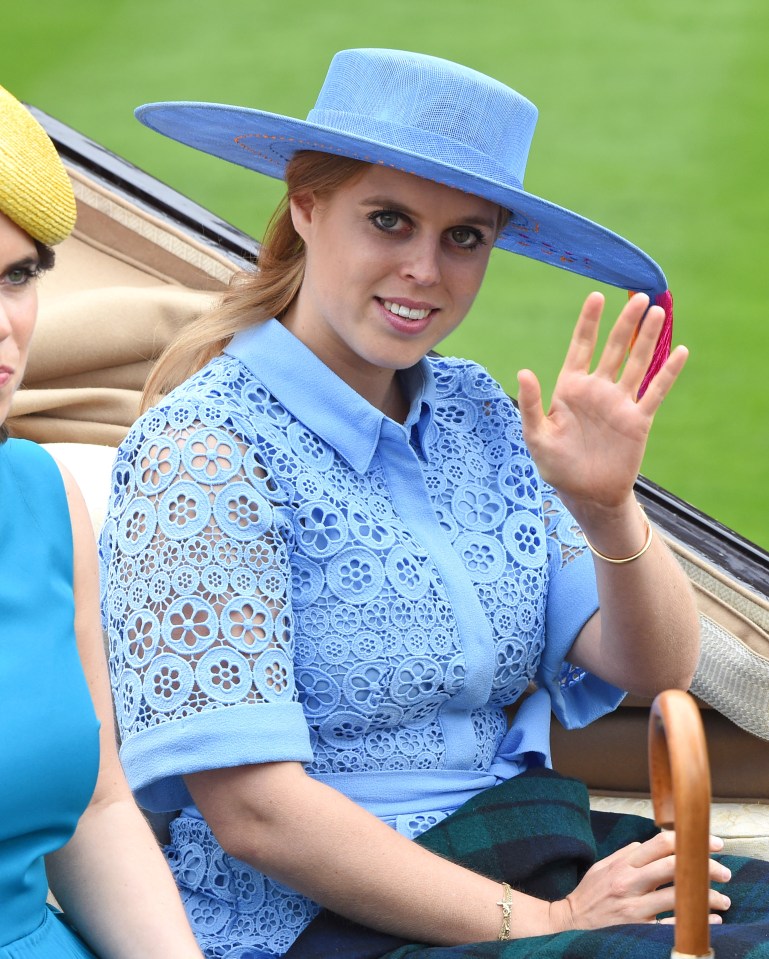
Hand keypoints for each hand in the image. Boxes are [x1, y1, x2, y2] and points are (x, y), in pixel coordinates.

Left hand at [516, 292, 687, 512]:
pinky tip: (678, 351)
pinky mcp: (638, 420)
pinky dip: (667, 372)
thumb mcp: (537, 435)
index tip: (597, 296)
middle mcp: (597, 390)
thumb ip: (532, 404)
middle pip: (614, 348)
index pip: (581, 347)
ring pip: (636, 363)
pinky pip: (655, 391)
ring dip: (647, 338)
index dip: (588, 323)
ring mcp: (619, 403)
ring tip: (658, 311)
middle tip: (640, 296)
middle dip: (626, 323)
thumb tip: (523, 371)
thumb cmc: (556, 465)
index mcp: (570, 388)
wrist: (586, 494)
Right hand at [548, 831, 730, 930]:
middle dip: (705, 868)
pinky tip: (710, 921)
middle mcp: (630, 883)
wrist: (571, 922)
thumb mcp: (604, 866)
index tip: (711, 844)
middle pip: (674, 867)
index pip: (661, 843)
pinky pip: (673, 926)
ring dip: (707, 898)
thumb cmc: (590, 893)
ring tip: (723, 901)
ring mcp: (634, 908)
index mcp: (624, 864)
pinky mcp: (638, 929)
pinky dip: (695, 923)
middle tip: (724, 873)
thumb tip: (651, 845)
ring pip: (678, 898)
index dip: (690, 841)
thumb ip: (628, 854)